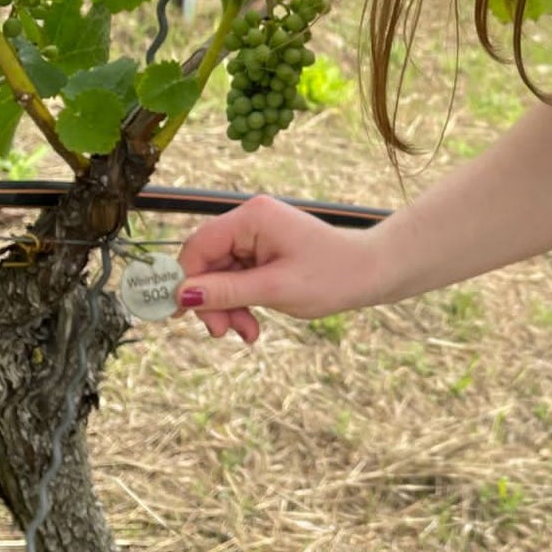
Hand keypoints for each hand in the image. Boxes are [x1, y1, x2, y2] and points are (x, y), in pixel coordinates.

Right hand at [174, 194, 381, 342]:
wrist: (372, 273)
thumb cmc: (332, 275)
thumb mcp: (275, 289)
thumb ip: (226, 291)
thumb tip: (180, 296)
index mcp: (252, 217)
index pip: (198, 246)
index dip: (185, 282)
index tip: (182, 318)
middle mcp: (250, 221)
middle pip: (206, 264)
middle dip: (212, 302)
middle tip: (223, 334)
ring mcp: (257, 236)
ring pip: (219, 276)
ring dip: (228, 308)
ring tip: (248, 334)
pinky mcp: (264, 252)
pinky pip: (237, 279)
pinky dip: (241, 304)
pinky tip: (253, 327)